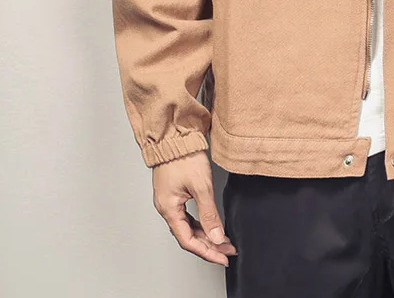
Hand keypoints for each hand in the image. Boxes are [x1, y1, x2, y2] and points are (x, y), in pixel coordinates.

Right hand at [152, 150, 236, 265]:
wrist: (176, 135)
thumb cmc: (184, 156)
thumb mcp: (201, 186)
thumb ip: (209, 213)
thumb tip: (217, 236)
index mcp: (169, 209)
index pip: (188, 241)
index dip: (207, 252)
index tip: (222, 257)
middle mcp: (166, 208)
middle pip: (188, 236)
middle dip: (209, 245)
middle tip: (227, 250)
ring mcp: (169, 201)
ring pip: (188, 227)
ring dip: (206, 235)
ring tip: (223, 240)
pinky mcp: (174, 193)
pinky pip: (187, 216)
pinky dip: (200, 223)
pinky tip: (211, 225)